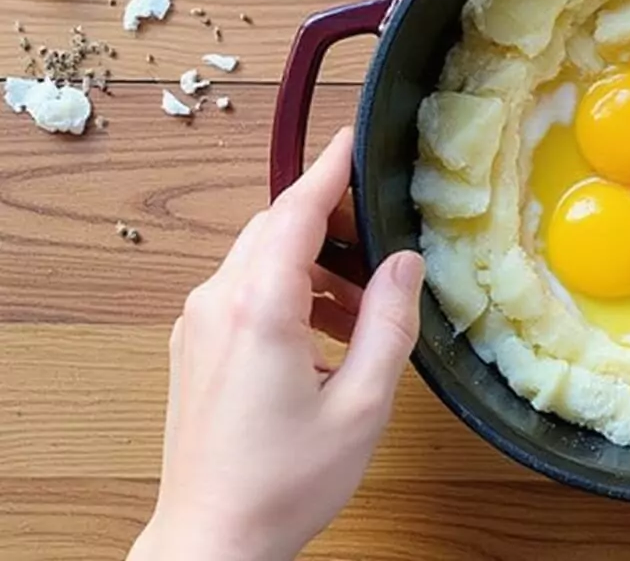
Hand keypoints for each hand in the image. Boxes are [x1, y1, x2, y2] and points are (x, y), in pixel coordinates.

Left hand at [127, 129, 423, 560]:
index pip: (295, 210)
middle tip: (381, 229)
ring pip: (259, 260)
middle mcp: (216, 304)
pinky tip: (328, 331)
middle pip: (274, 227)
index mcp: (258, 308)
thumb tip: (404, 264)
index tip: (357, 138)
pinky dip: (290, 291)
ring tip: (366, 300)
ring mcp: (198, 326)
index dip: (331, 168)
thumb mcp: (362, 404)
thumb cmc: (284, 483)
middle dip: (329, 217)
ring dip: (313, 262)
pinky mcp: (195, 348)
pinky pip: (244, 293)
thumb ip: (388, 323)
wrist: (211, 540)